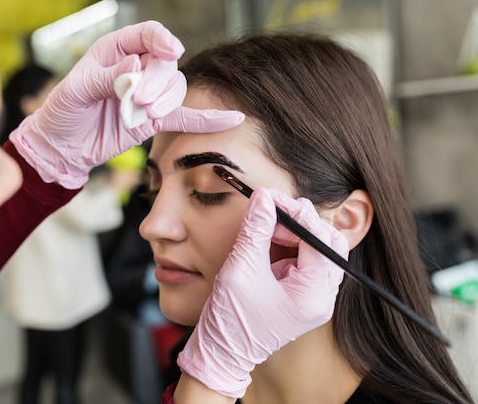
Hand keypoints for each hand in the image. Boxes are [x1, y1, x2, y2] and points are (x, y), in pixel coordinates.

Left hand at [10, 21, 243, 188]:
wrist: (63, 147)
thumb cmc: (63, 112)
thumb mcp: (76, 90)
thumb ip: (107, 77)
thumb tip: (135, 66)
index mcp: (116, 50)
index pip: (148, 35)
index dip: (162, 40)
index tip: (171, 51)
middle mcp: (137, 69)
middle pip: (166, 64)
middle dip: (158, 80)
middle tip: (138, 98)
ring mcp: (148, 95)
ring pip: (175, 88)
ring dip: (166, 100)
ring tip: (144, 113)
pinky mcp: (153, 120)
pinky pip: (184, 116)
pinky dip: (205, 119)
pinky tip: (230, 118)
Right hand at [177, 188, 346, 397]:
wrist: (222, 353)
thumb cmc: (230, 320)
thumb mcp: (240, 269)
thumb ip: (256, 230)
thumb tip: (264, 198)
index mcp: (312, 295)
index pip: (318, 240)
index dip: (295, 213)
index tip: (270, 197)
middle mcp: (322, 298)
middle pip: (328, 243)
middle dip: (301, 222)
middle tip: (272, 210)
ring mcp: (314, 298)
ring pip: (318, 250)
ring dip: (295, 232)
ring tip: (267, 226)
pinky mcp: (302, 296)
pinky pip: (305, 261)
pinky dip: (290, 245)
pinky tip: (268, 241)